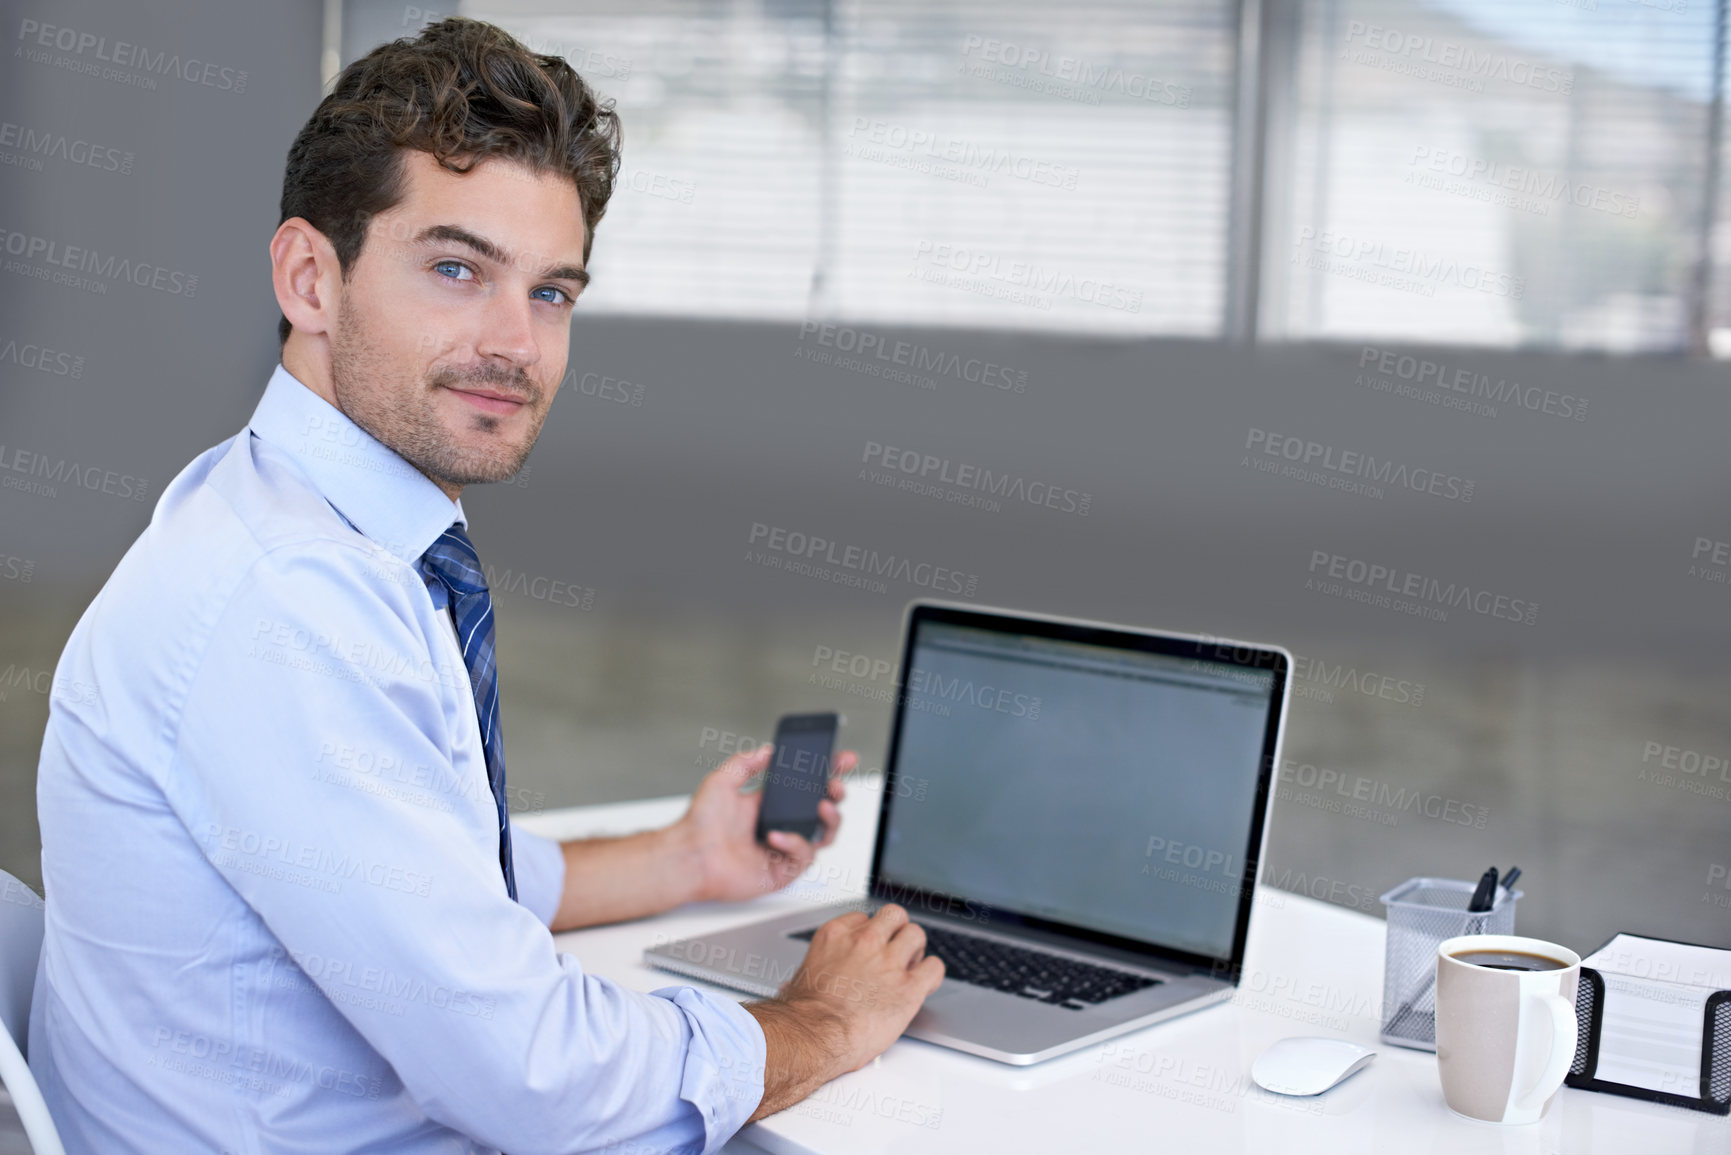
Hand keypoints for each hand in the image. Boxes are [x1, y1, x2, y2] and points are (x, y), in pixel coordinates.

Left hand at [674, 743, 852, 903]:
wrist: (689, 856)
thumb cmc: (699, 824)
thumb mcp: (722, 780)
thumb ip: (746, 762)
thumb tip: (768, 750)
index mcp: (770, 805)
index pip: (806, 787)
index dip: (828, 773)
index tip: (843, 758)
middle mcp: (780, 826)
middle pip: (824, 811)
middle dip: (836, 795)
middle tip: (835, 786)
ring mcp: (783, 850)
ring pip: (824, 835)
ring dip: (830, 819)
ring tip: (821, 807)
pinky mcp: (782, 872)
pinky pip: (804, 858)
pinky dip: (796, 844)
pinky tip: (777, 836)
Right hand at [744, 904, 945, 1120]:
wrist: (814, 1036)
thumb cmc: (804, 1016)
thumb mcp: (799, 979)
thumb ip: (811, 975)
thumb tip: (797, 985)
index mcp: (837, 935)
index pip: (864, 918)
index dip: (871, 933)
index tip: (872, 946)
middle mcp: (866, 942)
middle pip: (895, 916)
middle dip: (897, 931)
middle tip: (896, 950)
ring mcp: (889, 962)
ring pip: (916, 935)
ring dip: (916, 950)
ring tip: (910, 966)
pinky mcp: (909, 987)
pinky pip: (934, 968)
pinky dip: (932, 974)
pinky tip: (924, 983)